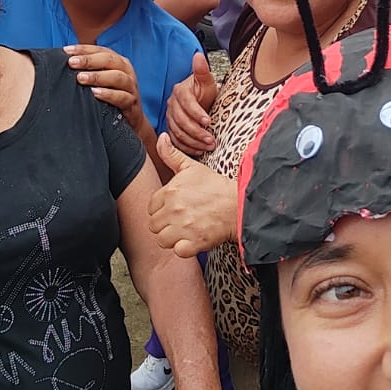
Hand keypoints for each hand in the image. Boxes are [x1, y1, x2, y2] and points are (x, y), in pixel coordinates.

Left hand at [64, 44, 145, 133]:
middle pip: (110, 60)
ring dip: (98, 76)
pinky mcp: (132, 104)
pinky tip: (95, 93)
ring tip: (81, 78)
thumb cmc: (113, 96)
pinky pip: (122, 97)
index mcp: (119, 63)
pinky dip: (109, 94)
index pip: (101, 51)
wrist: (132, 121)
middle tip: (72, 62)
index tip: (67, 50)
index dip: (84, 49)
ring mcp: (131, 88)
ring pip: (118, 77)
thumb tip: (64, 63)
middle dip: (89, 60)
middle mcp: (127, 72)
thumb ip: (89, 71)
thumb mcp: (103, 81)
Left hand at [148, 137, 237, 256]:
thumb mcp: (192, 167)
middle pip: (154, 225)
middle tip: (182, 220)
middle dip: (165, 224)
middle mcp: (173, 210)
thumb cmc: (215, 186)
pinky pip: (177, 251)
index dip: (162, 208)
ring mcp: (183, 228)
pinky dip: (184, 249)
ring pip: (162, 240)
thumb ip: (171, 154)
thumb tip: (161, 137)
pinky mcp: (194, 243)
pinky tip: (193, 240)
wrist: (239, 204)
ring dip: (173, 237)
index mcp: (170, 192)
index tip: (176, 208)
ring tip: (187, 230)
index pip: (151, 207)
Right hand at [166, 52, 218, 155]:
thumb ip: (202, 71)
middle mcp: (172, 104)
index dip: (197, 113)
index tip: (208, 121)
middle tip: (211, 139)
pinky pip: (175, 141)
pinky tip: (198, 150)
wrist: (201, 102)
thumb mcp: (207, 81)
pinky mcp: (171, 129)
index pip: (186, 103)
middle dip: (197, 132)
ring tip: (208, 146)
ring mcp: (170, 117)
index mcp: (180, 91)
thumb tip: (198, 56)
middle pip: (181, 121)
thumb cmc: (205, 92)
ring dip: (193, 142)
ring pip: (177, 132)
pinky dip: (186, 147)